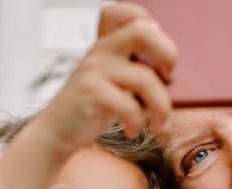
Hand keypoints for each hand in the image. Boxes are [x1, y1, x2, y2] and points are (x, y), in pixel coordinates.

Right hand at [31, 1, 175, 159]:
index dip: (149, 23)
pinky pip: (128, 104)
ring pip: (144, 78)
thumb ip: (136, 70)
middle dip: (167, 53)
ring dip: (162, 107)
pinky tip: (132, 131)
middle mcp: (100, 51)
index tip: (158, 54)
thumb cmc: (93, 108)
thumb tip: (175, 79)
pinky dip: (137, 123)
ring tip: (161, 124)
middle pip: (142, 31)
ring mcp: (94, 70)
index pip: (124, 12)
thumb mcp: (114, 83)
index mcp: (106, 44)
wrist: (56, 132)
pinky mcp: (89, 92)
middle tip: (169, 77)